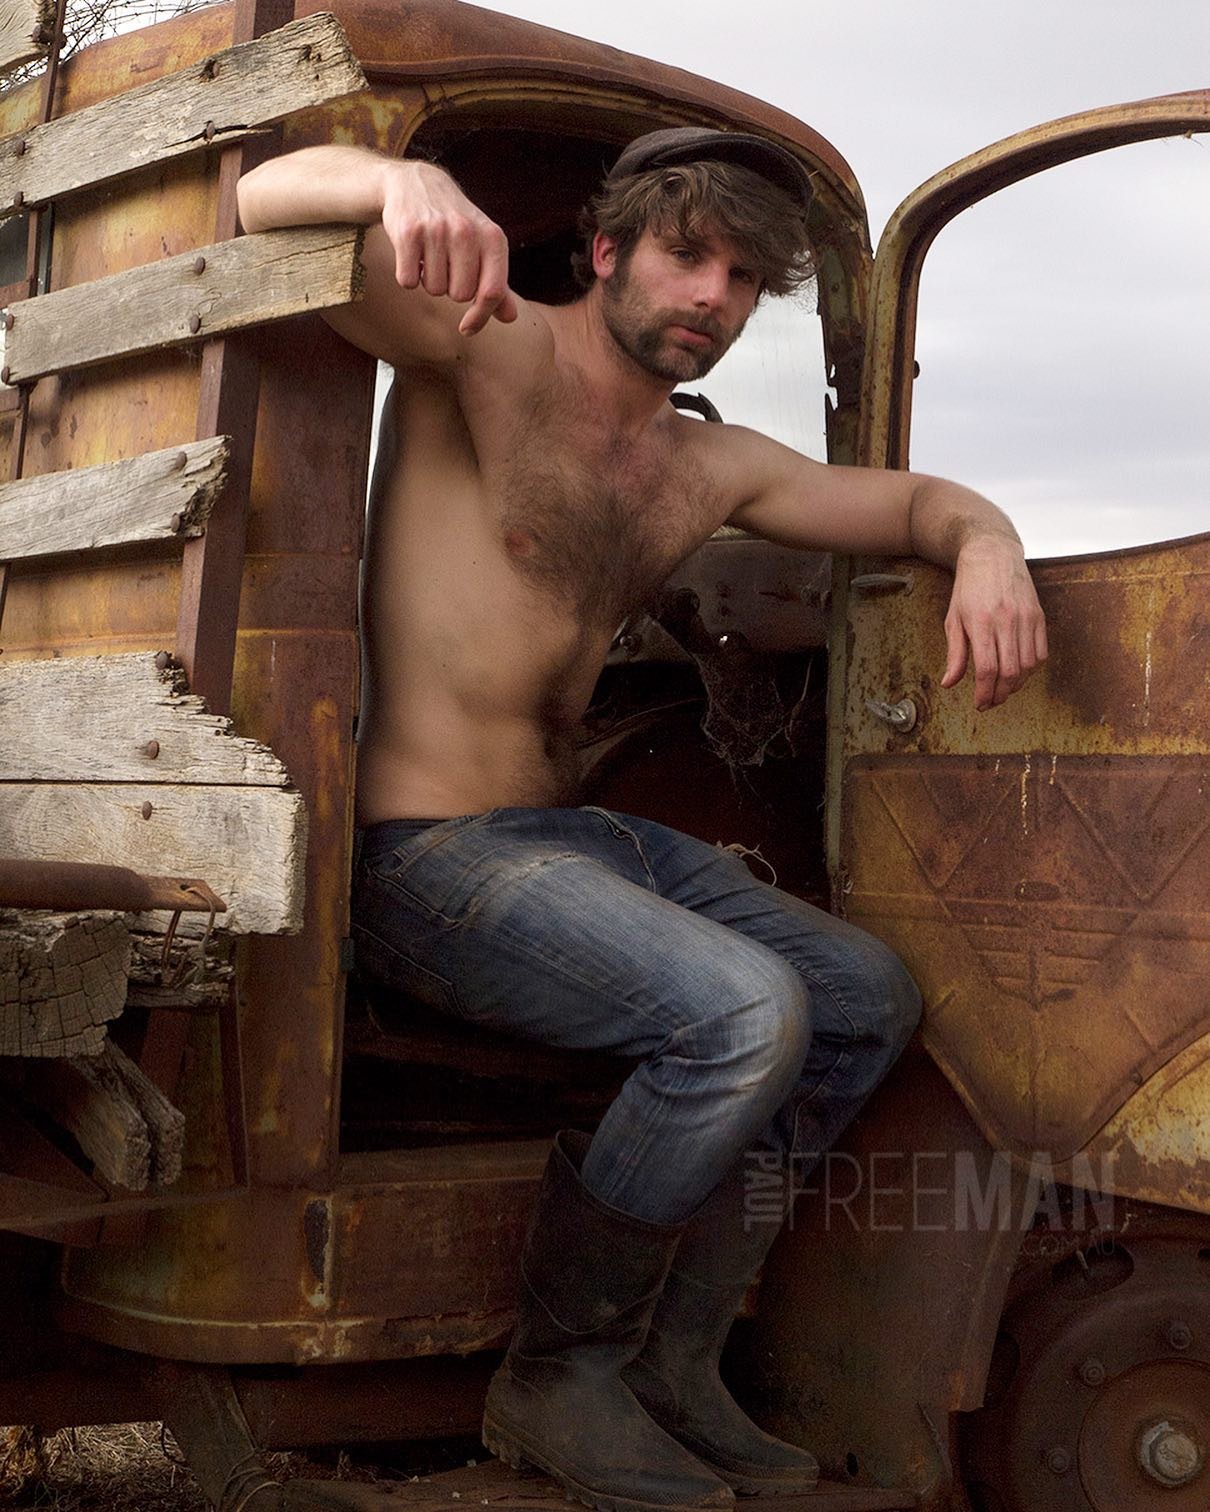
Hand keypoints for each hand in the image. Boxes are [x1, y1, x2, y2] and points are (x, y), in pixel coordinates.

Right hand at [380, 161, 518, 334]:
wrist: (416, 183)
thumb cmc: (455, 224)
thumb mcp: (483, 246)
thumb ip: (496, 282)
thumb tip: (509, 317)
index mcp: (493, 237)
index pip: (492, 292)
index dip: (480, 317)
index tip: (467, 328)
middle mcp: (467, 231)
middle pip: (460, 295)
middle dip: (450, 288)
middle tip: (445, 265)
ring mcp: (437, 230)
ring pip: (434, 289)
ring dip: (429, 280)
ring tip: (429, 255)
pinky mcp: (408, 232)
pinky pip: (408, 281)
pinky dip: (407, 275)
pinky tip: (412, 254)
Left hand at [940, 536, 1047, 709]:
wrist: (992, 555)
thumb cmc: (969, 588)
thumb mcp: (953, 619)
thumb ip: (955, 654)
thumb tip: (949, 683)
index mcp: (981, 622)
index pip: (988, 669)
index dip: (985, 693)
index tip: (980, 704)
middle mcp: (1007, 621)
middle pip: (1010, 671)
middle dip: (1001, 694)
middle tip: (991, 701)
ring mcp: (1026, 618)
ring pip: (1028, 665)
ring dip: (1017, 684)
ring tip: (1003, 689)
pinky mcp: (1039, 616)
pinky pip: (1041, 652)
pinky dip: (1032, 669)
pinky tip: (1019, 672)